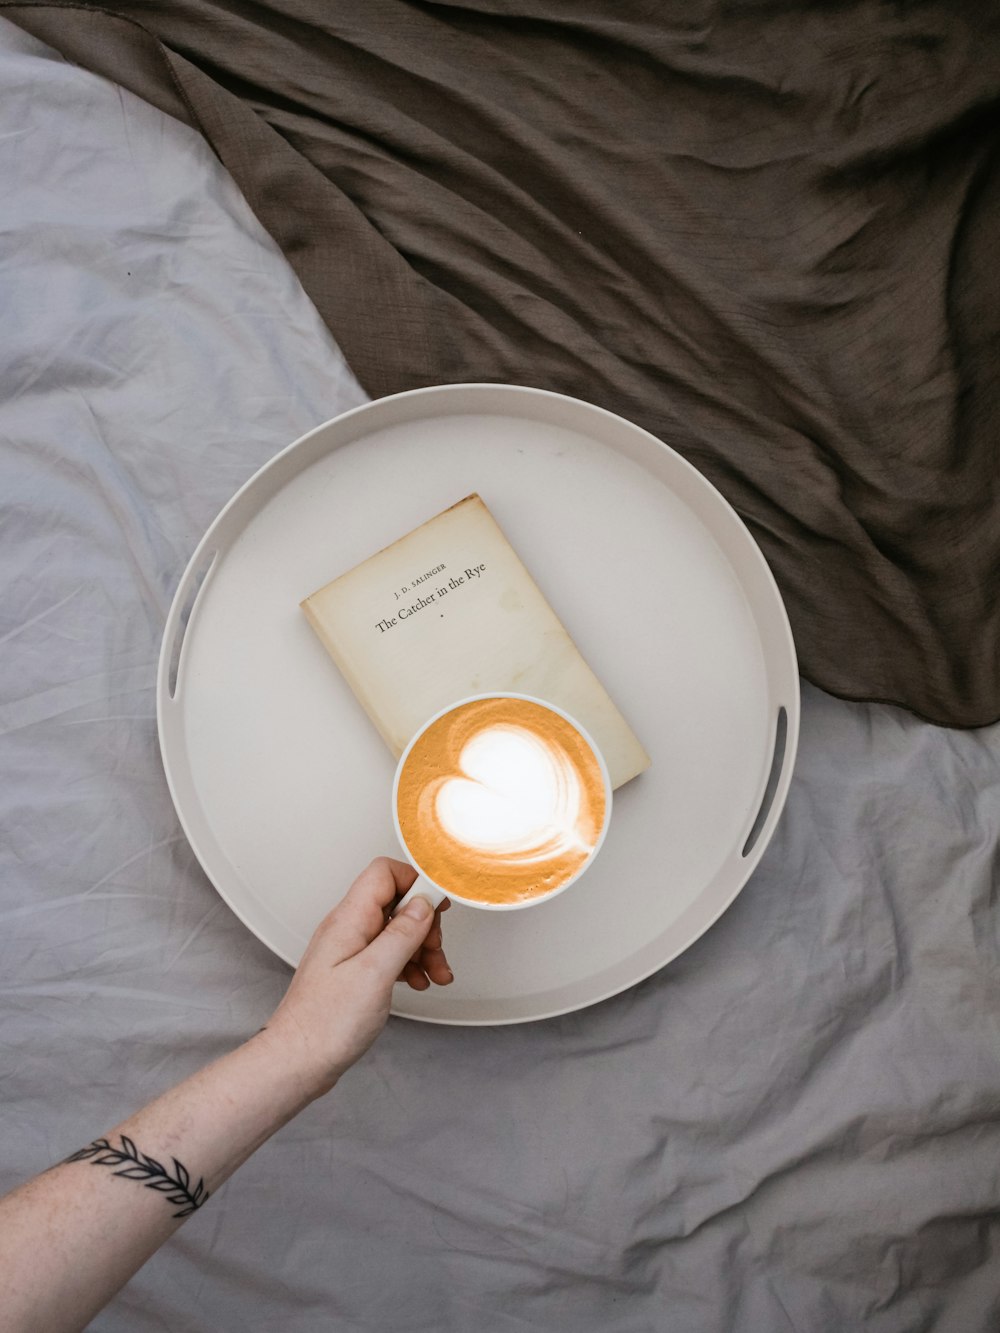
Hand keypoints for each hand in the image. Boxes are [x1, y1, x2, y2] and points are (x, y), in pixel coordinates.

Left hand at [264, 857, 451, 1097]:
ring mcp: (349, 950)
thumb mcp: (374, 974)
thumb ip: (401, 933)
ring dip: (421, 948)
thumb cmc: (324, 1024)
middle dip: (424, 923)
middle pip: (396, 902)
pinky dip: (409, 964)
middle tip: (435, 949)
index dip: (417, 882)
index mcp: (349, 920)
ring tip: (435, 973)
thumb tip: (423, 903)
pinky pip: (388, 953)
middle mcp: (347, 929)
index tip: (439, 905)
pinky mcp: (353, 971)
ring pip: (396, 930)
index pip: (385, 873)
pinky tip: (418, 981)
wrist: (297, 1061)